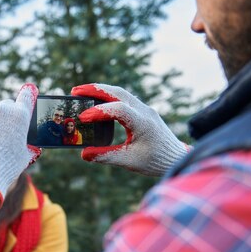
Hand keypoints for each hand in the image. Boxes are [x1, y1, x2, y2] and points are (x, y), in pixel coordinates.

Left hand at [0, 84, 40, 204]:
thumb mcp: (24, 156)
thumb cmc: (6, 167)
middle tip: (7, 132)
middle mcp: (0, 110)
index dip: (28, 96)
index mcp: (19, 116)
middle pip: (7, 106)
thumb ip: (26, 144)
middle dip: (8, 116)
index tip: (29, 93)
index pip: (27, 96)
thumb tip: (26, 143)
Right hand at [71, 83, 189, 175]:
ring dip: (100, 91)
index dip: (99, 112)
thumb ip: (106, 156)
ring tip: (80, 93)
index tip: (82, 118)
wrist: (176, 157)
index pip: (118, 110)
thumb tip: (84, 154)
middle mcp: (144, 111)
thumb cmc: (155, 161)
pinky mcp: (143, 111)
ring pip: (120, 93)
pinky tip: (95, 102)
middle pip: (118, 92)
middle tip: (74, 91)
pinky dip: (108, 97)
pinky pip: (124, 99)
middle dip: (95, 90)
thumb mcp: (130, 161)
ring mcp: (144, 109)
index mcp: (143, 123)